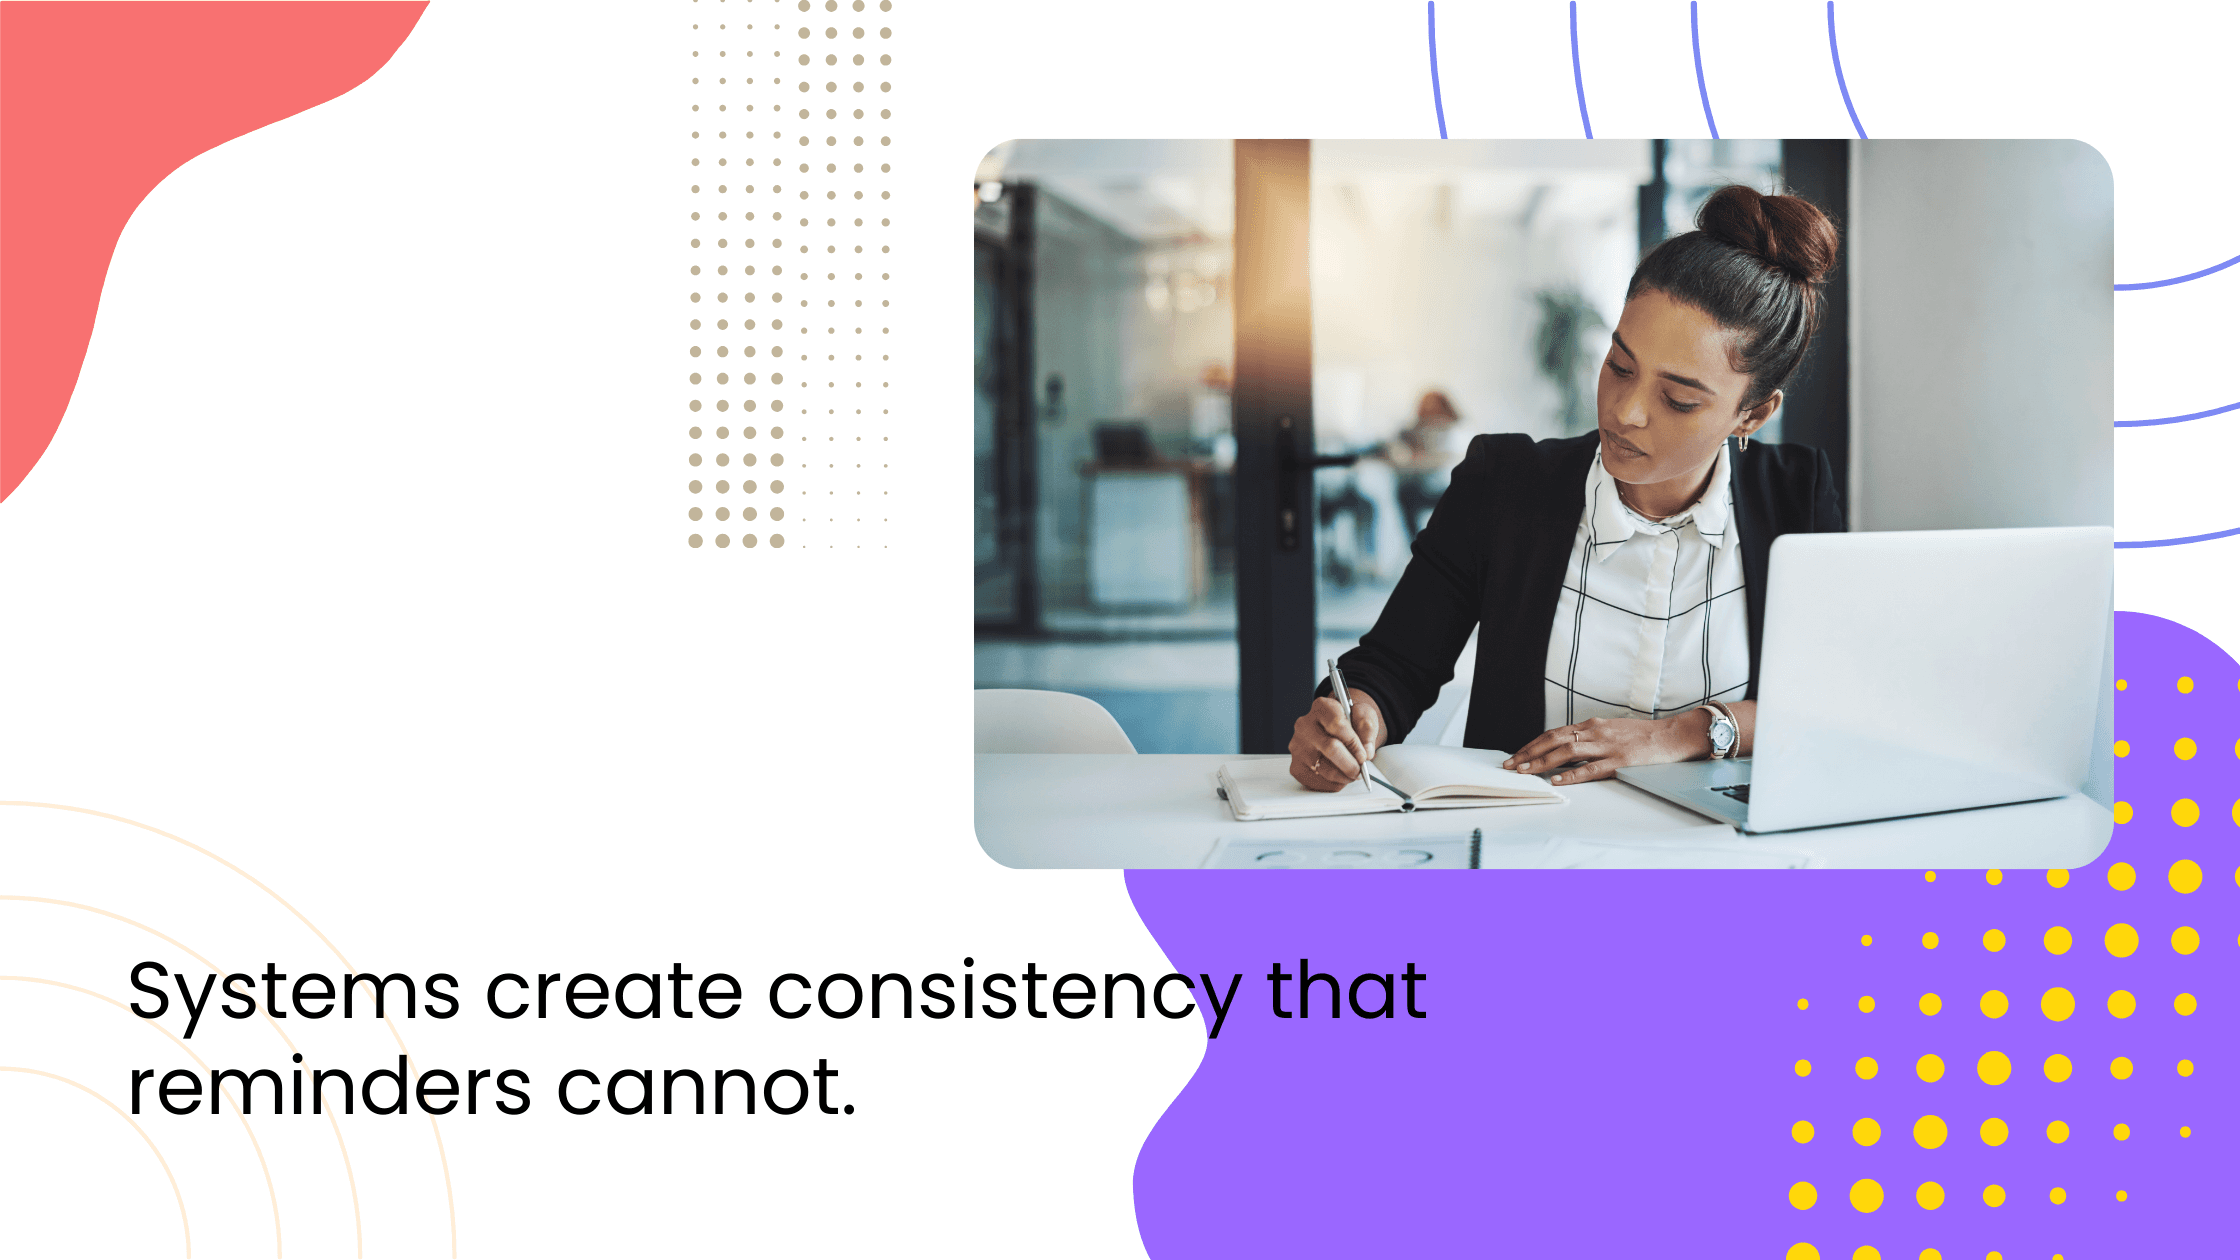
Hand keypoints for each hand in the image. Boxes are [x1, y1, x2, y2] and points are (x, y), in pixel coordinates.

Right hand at [1287, 689, 1385, 791]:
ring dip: (1344, 776)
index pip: (1336, 724)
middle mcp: (1305, 726)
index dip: (1353, 743)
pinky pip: (1316, 781)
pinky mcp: (1296, 766)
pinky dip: (1333, 784)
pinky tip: (1339, 776)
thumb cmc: (1349, 723)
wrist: (1336, 731)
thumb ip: (1367, 728)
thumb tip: (1366, 751)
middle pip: (1330, 748)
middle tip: (1360, 770)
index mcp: (1321, 708)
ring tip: (1351, 773)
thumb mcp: (1363, 715)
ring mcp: (1298, 747)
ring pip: (1324, 769)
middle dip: (1350, 764)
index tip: (1364, 754)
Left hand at [1501, 710, 1714, 784]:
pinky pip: (1591, 768)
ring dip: (1542, 761)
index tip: (1516, 755)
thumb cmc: (1643, 736)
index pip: (1554, 733)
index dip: (1532, 744)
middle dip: (1529, 752)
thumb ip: (1590, 738)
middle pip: (1554, 739)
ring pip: (1567, 751)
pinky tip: (1556, 780)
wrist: (1674, 736)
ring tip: (1524, 771)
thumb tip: (1565, 750)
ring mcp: (1608, 746)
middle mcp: (1596, 732)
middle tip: (1510, 765)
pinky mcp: (1621, 761)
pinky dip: (1571, 774)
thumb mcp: (1612, 731)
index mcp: (1593, 725)